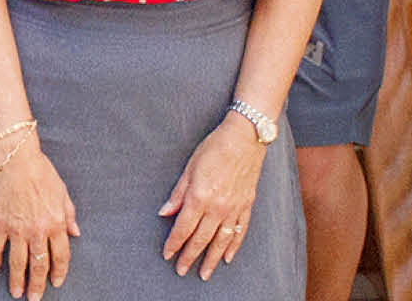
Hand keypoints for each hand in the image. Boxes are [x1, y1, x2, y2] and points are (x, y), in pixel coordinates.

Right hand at [0, 142, 78, 297]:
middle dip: (37, 285)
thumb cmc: (41, 170)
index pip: (61, 256)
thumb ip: (69, 214)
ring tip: (16, 292)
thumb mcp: (62, 191)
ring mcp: (16, 228)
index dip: (59, 272)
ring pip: (17, 262)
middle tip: (34, 298)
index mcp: (56, 223)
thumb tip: (75, 232)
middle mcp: (38, 230)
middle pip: (39, 265)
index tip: (56, 283)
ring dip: (17, 280)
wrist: (16, 157)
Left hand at [159, 116, 263, 279]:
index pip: (183, 228)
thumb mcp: (189, 167)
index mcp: (199, 196)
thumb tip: (164, 213)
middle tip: (181, 271)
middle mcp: (217, 207)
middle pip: (201, 239)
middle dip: (189, 256)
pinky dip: (233, 247)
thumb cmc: (214, 148)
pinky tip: (227, 258)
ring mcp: (234, 208)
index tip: (167, 254)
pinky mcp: (246, 206)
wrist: (245, 138)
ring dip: (211, 259)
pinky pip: (239, 231)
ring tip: (204, 273)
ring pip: (221, 241)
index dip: (174, 243)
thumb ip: (178, 193)